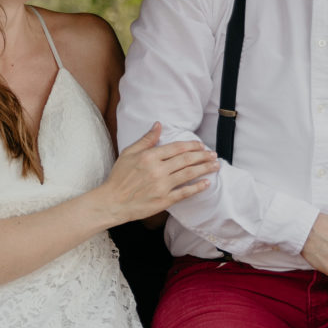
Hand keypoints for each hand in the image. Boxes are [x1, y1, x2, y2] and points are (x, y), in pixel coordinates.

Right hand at [97, 124, 219, 223]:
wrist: (113, 202)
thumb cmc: (119, 176)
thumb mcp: (129, 153)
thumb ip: (146, 139)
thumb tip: (158, 125)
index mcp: (150, 156)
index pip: (177, 148)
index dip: (192, 145)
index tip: (201, 145)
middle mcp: (158, 170)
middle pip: (186, 160)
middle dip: (203, 156)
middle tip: (213, 154)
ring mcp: (162, 185)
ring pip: (189, 174)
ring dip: (204, 169)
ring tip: (215, 165)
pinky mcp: (164, 200)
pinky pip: (185, 192)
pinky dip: (197, 187)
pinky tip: (206, 183)